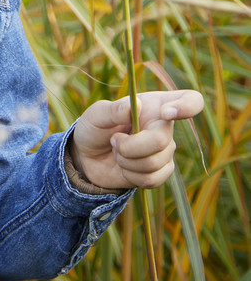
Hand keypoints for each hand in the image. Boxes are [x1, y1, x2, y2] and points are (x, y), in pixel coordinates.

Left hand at [69, 90, 204, 190]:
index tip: (165, 113)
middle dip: (130, 146)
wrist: (88, 158)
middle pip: (162, 141)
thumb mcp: (96, 115)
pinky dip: (131, 176)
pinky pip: (152, 179)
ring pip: (154, 163)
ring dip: (126, 161)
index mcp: (156, 104)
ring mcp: (166, 151)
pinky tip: (124, 166)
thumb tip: (134, 106)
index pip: (191, 101)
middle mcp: (166, 127)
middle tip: (114, 140)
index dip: (186, 107)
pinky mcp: (161, 172)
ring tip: (117, 152)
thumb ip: (112, 110)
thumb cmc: (95, 129)